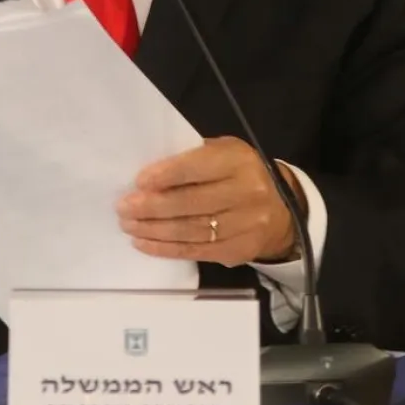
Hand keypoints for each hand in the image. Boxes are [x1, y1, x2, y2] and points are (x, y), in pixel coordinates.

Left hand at [116, 136, 302, 266]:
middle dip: (152, 207)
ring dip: (153, 230)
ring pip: (190, 231)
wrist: (282, 209)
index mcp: (239, 161)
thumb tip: (149, 177)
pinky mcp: (238, 251)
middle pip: (191, 203)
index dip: (166, 175)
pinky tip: (144, 243)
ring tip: (128, 225)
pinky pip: (195, 252)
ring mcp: (245, 226)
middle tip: (123, 208)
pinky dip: (165, 249)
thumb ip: (193, 159)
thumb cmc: (239, 173)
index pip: (197, 168)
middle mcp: (247, 193)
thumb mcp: (224, 153)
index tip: (138, 181)